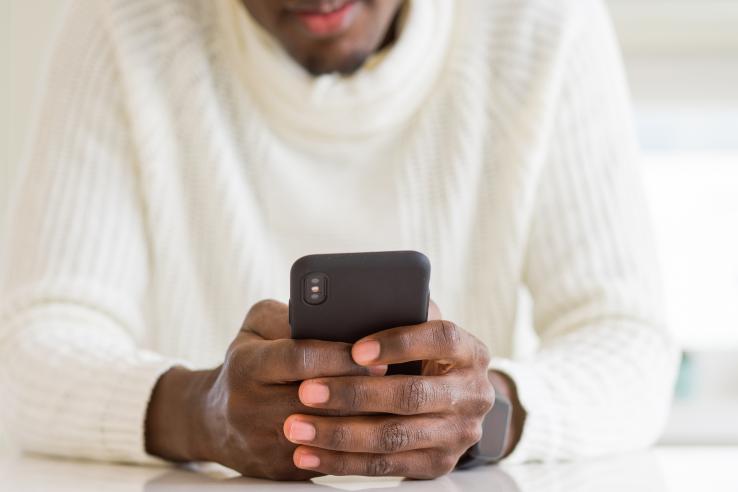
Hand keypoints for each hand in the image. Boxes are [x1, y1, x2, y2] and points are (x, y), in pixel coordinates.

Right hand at [145, 300, 383, 480]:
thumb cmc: (247, 362)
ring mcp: (263, 443)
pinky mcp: (278, 470)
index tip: (372, 352)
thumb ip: (289, 315)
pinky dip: (353, 445)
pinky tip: (375, 428)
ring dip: (363, 419)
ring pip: (326, 434)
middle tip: (394, 377)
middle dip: (359, 388)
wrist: (214, 420)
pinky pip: (324, 458)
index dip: (338, 356)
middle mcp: (249, 407)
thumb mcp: (257, 328)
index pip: (299, 358)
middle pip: (317, 400)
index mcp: (245, 365)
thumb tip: (335, 315)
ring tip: (393, 402)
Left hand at [283, 312, 495, 478]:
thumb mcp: (420, 331)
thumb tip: (347, 308)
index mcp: (471, 351)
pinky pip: (384, 466)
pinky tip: (308, 454)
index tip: (357, 349)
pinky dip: (341, 461)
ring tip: (297, 427)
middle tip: (306, 391)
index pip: (442, 339)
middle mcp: (473, 394)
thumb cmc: (420, 355)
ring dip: (339, 433)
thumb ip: (399, 315)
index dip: (400, 342)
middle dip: (354, 394)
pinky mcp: (437, 464)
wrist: (451, 404)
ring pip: (393, 436)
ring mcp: (458, 434)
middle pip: (411, 394)